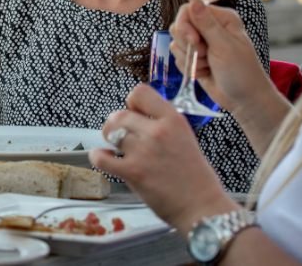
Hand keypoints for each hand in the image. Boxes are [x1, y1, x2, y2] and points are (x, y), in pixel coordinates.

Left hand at [89, 85, 236, 234]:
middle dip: (116, 123)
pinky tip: (105, 158)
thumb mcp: (185, 138)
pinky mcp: (133, 172)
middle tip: (121, 135)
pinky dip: (97, 156)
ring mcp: (144, 152)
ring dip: (108, 138)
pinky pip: (101, 157)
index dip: (132, 102)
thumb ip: (163, 126)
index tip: (134, 113)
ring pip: (110, 132)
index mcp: (174, 121)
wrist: (203, 208)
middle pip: (120, 114)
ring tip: (115, 147)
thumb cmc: (196, 178)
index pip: (140, 93)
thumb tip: (138, 117)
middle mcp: (158, 132)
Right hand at [168, 0, 269, 113]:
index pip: (188, 10)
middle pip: (178, 26)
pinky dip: (189, 67)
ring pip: (176, 43)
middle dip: (188, 45)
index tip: (193, 39)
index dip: (185, 25)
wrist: (243, 99)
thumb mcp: (225, 47)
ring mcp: (200, 43)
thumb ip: (207, 24)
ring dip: (190, 59)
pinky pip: (177, 58)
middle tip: (205, 55)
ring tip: (209, 65)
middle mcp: (208, 27)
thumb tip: (194, 0)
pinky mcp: (193, 57)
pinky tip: (205, 72)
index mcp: (221, 19)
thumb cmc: (242, 72)